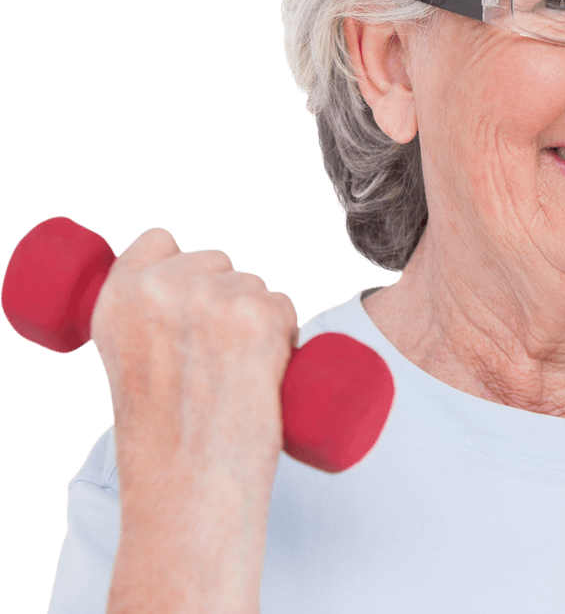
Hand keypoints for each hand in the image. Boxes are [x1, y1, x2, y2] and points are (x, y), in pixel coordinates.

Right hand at [91, 226, 298, 511]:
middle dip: (226, 299)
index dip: (183, 269)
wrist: (189, 485)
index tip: (189, 306)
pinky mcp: (259, 316)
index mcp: (117, 295)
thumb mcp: (131, 363)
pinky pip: (285, 307)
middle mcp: (163, 287)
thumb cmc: (164, 437)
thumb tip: (188, 298)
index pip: (159, 240)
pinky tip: (262, 374)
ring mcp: (214, 298)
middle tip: (213, 361)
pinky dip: (286, 336)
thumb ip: (147, 321)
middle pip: (218, 262)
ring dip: (258, 320)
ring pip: (256, 286)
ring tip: (233, 376)